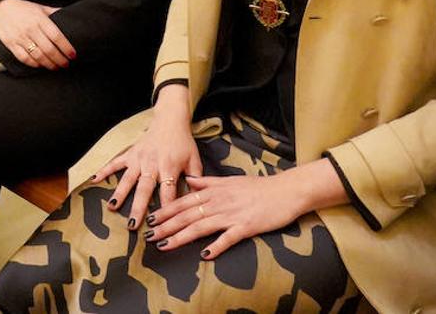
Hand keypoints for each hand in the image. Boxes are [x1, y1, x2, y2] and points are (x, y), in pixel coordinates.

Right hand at [0, 0, 75, 69]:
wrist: (0, 7)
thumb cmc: (23, 8)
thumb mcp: (40, 7)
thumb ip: (54, 12)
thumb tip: (70, 15)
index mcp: (40, 19)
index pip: (56, 36)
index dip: (66, 47)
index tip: (72, 55)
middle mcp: (30, 29)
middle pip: (48, 49)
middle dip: (60, 59)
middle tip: (66, 64)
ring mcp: (20, 37)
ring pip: (37, 55)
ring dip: (48, 64)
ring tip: (55, 67)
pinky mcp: (11, 44)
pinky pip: (24, 58)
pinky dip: (34, 64)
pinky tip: (40, 65)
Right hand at [92, 85, 199, 228]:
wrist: (170, 121)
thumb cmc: (183, 143)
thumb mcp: (194, 160)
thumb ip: (195, 180)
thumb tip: (194, 201)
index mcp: (169, 167)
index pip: (168, 192)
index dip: (165, 209)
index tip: (162, 225)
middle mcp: (152, 164)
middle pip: (144, 189)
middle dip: (138, 207)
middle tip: (133, 224)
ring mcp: (138, 159)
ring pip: (128, 178)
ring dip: (120, 193)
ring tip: (112, 207)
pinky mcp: (130, 153)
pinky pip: (115, 163)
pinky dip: (104, 170)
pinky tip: (94, 180)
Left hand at [144, 158, 345, 259]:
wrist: (286, 190)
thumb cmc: (258, 187)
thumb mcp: (230, 180)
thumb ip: (208, 182)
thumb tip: (190, 180)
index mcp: (214, 191)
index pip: (184, 201)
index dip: (166, 210)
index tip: (151, 218)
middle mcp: (219, 202)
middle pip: (187, 214)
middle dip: (166, 225)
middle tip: (149, 235)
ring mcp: (232, 214)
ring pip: (201, 226)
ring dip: (181, 236)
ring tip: (165, 245)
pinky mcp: (247, 226)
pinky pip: (229, 238)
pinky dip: (217, 246)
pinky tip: (205, 255)